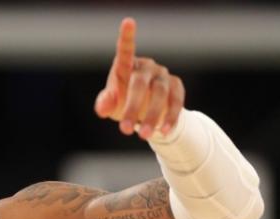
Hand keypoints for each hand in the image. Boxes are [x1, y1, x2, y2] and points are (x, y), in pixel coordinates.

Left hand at [94, 17, 185, 139]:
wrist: (144, 113)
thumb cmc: (122, 103)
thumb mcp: (110, 105)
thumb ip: (105, 104)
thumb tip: (102, 108)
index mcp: (126, 65)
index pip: (126, 49)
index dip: (127, 36)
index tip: (128, 22)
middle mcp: (146, 67)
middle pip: (141, 83)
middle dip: (133, 107)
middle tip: (124, 130)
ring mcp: (163, 76)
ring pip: (161, 93)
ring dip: (153, 116)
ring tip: (142, 136)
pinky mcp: (177, 87)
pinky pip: (176, 101)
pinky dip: (170, 117)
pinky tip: (163, 131)